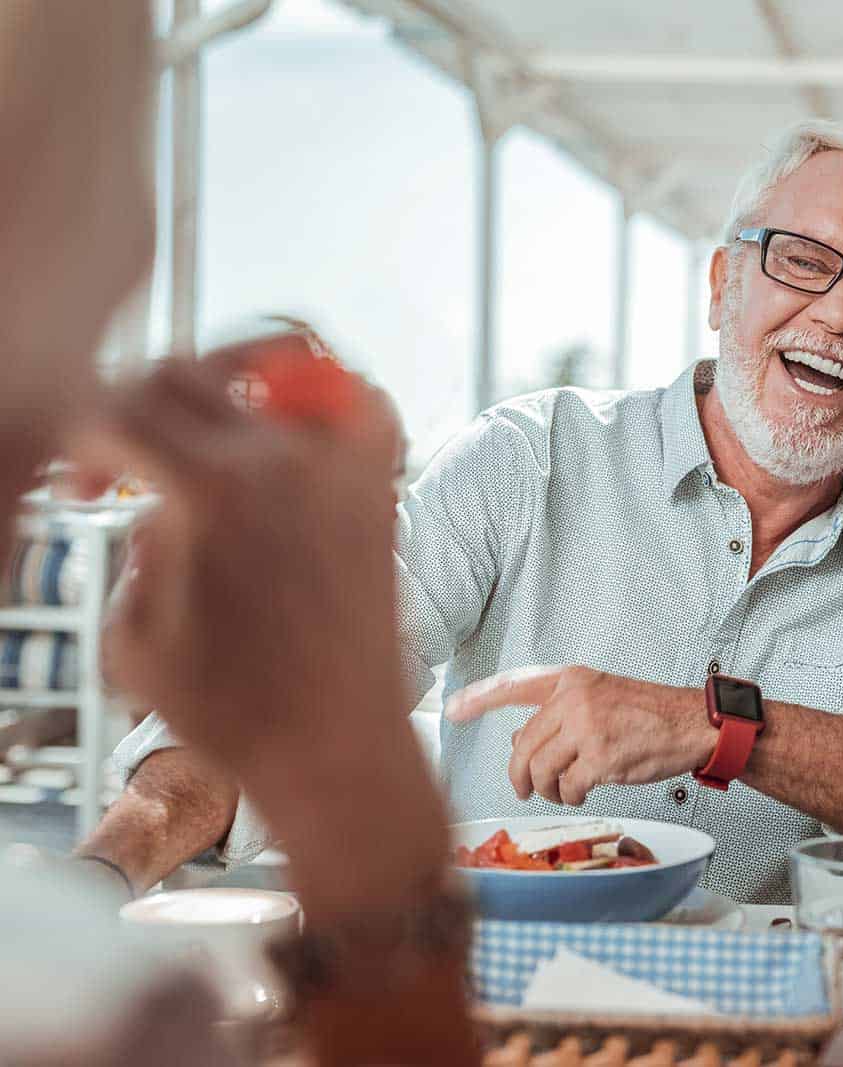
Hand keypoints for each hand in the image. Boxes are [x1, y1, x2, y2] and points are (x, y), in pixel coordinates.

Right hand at [70, 342, 406, 782]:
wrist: (339, 747)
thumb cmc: (238, 711)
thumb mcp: (135, 634)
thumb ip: (133, 540)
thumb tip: (156, 497)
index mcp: (213, 487)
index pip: (117, 410)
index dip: (80, 444)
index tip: (81, 487)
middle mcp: (287, 458)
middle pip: (183, 375)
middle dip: (133, 408)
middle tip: (122, 464)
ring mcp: (345, 464)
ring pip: (273, 363)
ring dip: (219, 384)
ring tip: (194, 432)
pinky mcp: (381, 486)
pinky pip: (356, 399)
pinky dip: (319, 393)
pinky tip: (282, 430)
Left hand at [445, 666, 716, 804]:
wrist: (693, 724)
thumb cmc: (651, 714)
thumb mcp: (600, 699)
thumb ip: (559, 715)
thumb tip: (519, 741)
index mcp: (573, 679)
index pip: (516, 685)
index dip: (481, 698)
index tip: (454, 709)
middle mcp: (575, 698)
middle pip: (523, 743)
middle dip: (520, 773)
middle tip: (524, 789)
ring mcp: (588, 727)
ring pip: (541, 769)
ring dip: (548, 789)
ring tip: (564, 789)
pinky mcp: (600, 757)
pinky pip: (567, 786)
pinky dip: (572, 795)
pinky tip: (585, 789)